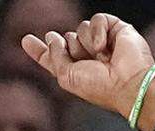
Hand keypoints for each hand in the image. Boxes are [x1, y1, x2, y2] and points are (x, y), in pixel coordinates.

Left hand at [21, 13, 154, 117]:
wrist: (128, 83)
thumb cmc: (100, 87)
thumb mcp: (66, 77)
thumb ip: (54, 56)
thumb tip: (52, 36)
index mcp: (75, 71)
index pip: (53, 57)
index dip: (39, 50)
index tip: (26, 40)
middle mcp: (87, 56)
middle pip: (65, 40)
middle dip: (71, 49)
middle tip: (88, 63)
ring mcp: (102, 43)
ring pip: (80, 28)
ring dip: (86, 43)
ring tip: (101, 57)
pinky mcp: (116, 30)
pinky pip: (97, 20)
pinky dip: (99, 32)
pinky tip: (105, 47)